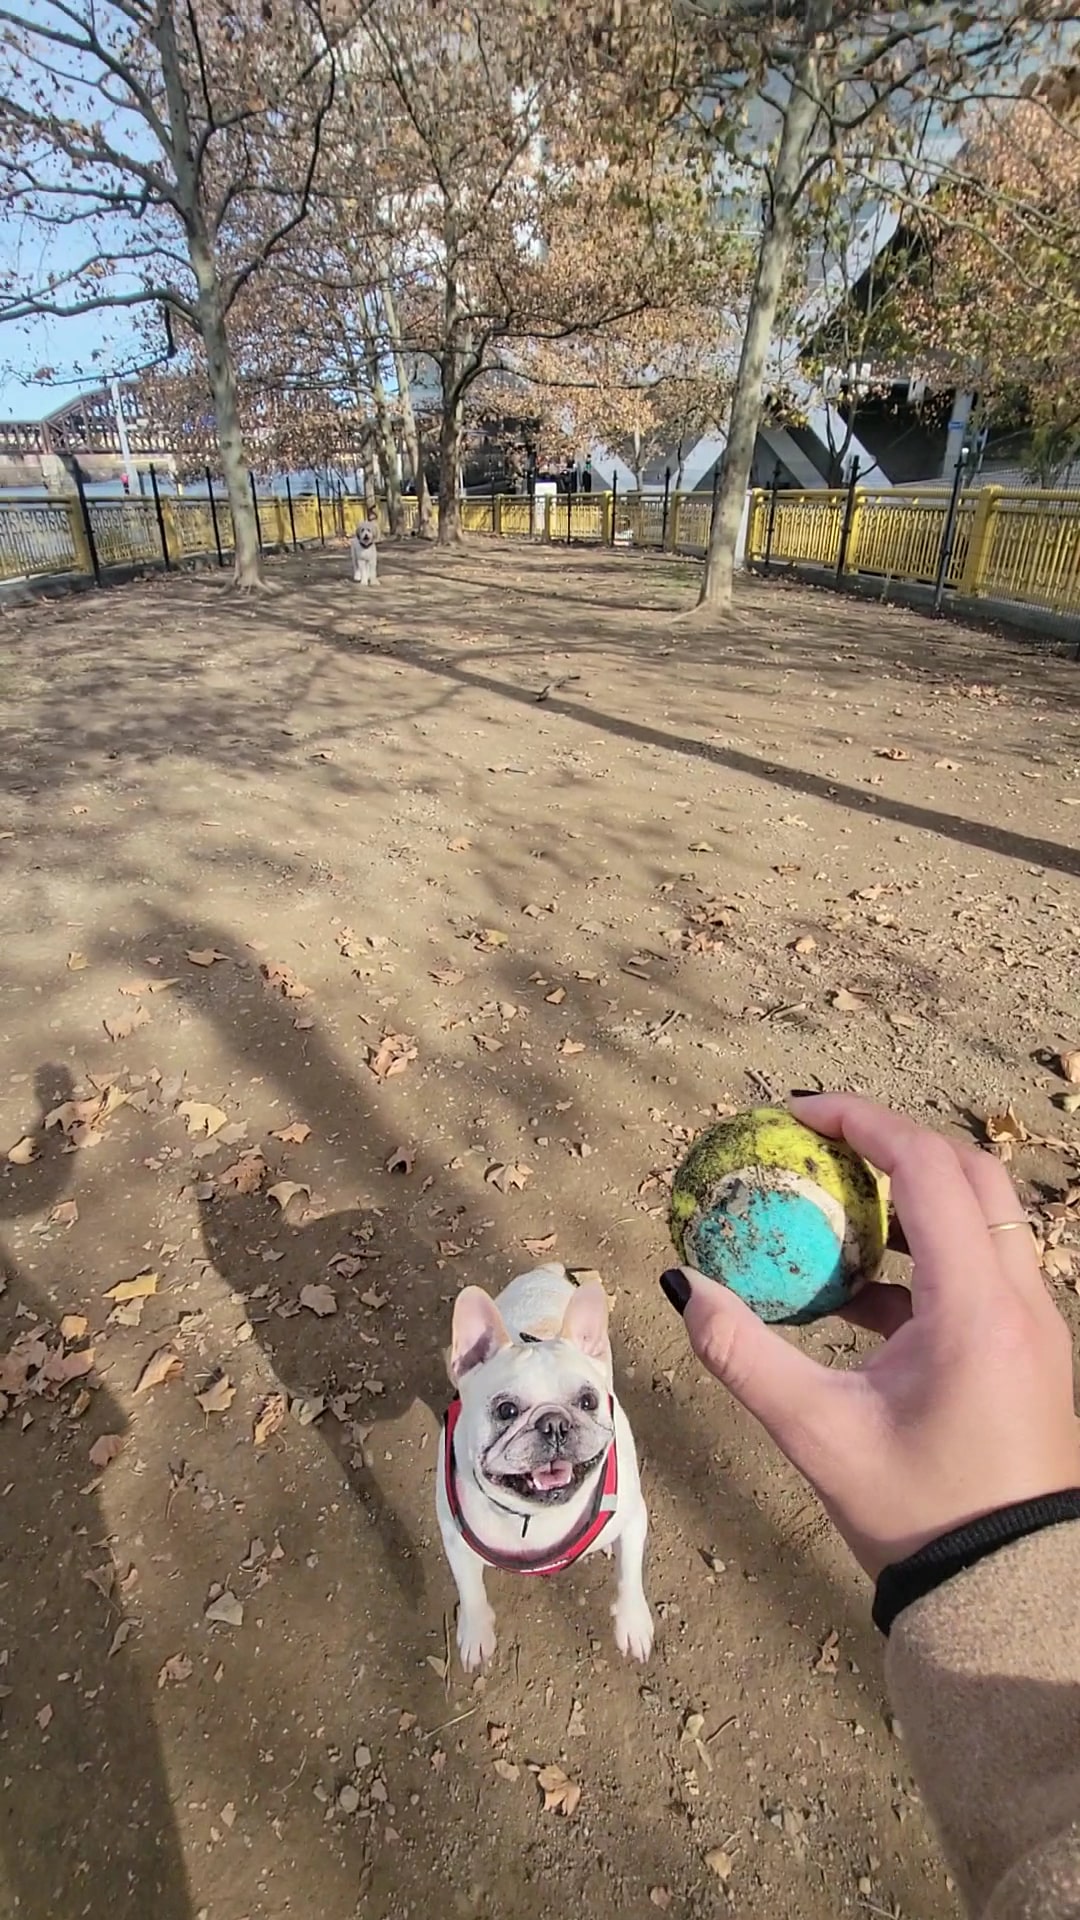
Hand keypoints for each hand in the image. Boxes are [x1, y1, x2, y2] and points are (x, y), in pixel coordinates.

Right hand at [661, 1093, 1079, 1577]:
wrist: (1004, 1595)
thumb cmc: (919, 1516)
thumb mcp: (817, 1434)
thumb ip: (743, 1355)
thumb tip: (681, 1288)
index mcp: (977, 1307)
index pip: (928, 1169)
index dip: (864, 1124)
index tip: (799, 1114)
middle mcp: (1020, 1299)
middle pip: (968, 1174)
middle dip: (892, 1145)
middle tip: (819, 1146)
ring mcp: (1033, 1324)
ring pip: (981, 1219)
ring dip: (910, 1199)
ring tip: (832, 1210)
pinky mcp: (1028, 1350)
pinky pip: (979, 1269)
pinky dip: (923, 1257)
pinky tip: (856, 1296)